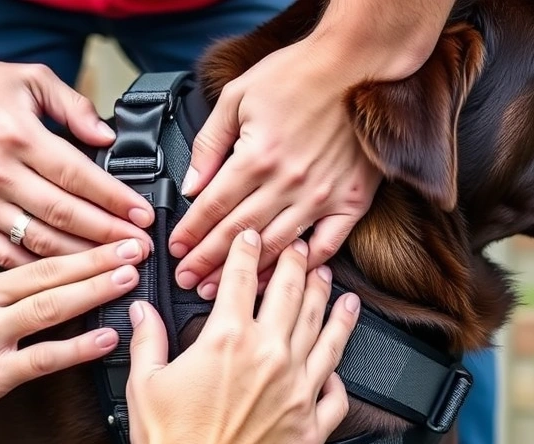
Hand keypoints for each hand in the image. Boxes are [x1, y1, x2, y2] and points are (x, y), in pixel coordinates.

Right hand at [0, 59, 154, 267]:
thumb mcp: (28, 78)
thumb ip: (72, 105)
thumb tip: (107, 136)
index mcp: (15, 136)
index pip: (77, 175)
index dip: (114, 199)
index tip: (143, 215)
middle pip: (63, 214)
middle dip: (108, 235)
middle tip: (141, 248)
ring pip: (40, 241)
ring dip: (82, 258)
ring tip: (116, 265)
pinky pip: (8, 255)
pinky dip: (41, 269)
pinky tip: (71, 275)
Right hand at [0, 237, 147, 437]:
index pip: (36, 254)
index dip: (78, 243)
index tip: (111, 234)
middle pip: (49, 275)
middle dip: (98, 260)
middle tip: (135, 248)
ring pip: (49, 310)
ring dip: (93, 293)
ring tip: (128, 281)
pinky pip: (42, 359)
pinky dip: (77, 349)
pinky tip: (106, 339)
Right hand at [125, 230, 357, 443]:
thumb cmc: (168, 441)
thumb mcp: (145, 381)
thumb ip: (148, 339)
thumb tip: (142, 310)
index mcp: (228, 339)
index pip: (241, 278)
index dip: (247, 250)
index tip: (252, 237)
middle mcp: (270, 356)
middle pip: (292, 296)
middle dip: (297, 265)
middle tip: (303, 248)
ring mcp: (297, 389)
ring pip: (324, 335)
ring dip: (330, 305)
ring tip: (337, 287)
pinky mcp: (311, 424)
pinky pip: (336, 394)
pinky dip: (339, 376)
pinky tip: (340, 363)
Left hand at [168, 38, 383, 298]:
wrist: (357, 63)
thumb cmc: (299, 74)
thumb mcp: (238, 96)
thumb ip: (211, 143)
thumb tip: (192, 184)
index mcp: (257, 156)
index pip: (213, 208)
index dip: (191, 234)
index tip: (176, 251)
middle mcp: (288, 182)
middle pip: (239, 235)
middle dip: (207, 262)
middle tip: (188, 281)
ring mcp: (322, 196)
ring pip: (276, 248)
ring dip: (247, 275)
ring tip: (223, 290)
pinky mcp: (352, 201)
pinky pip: (326, 246)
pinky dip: (304, 266)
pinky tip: (285, 278)